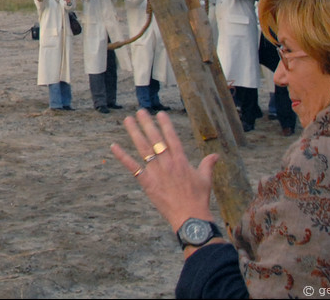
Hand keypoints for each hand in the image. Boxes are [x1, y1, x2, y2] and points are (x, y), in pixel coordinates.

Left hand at [110, 110, 217, 234]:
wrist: (190, 218)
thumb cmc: (199, 199)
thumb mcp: (205, 179)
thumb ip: (207, 165)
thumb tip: (216, 155)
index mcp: (181, 161)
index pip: (172, 138)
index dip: (165, 125)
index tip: (160, 113)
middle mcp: (167, 163)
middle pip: (155, 139)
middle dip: (147, 124)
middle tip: (140, 111)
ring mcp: (156, 172)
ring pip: (143, 148)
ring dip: (134, 133)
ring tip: (127, 120)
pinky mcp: (147, 182)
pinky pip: (133, 167)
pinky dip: (123, 157)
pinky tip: (114, 147)